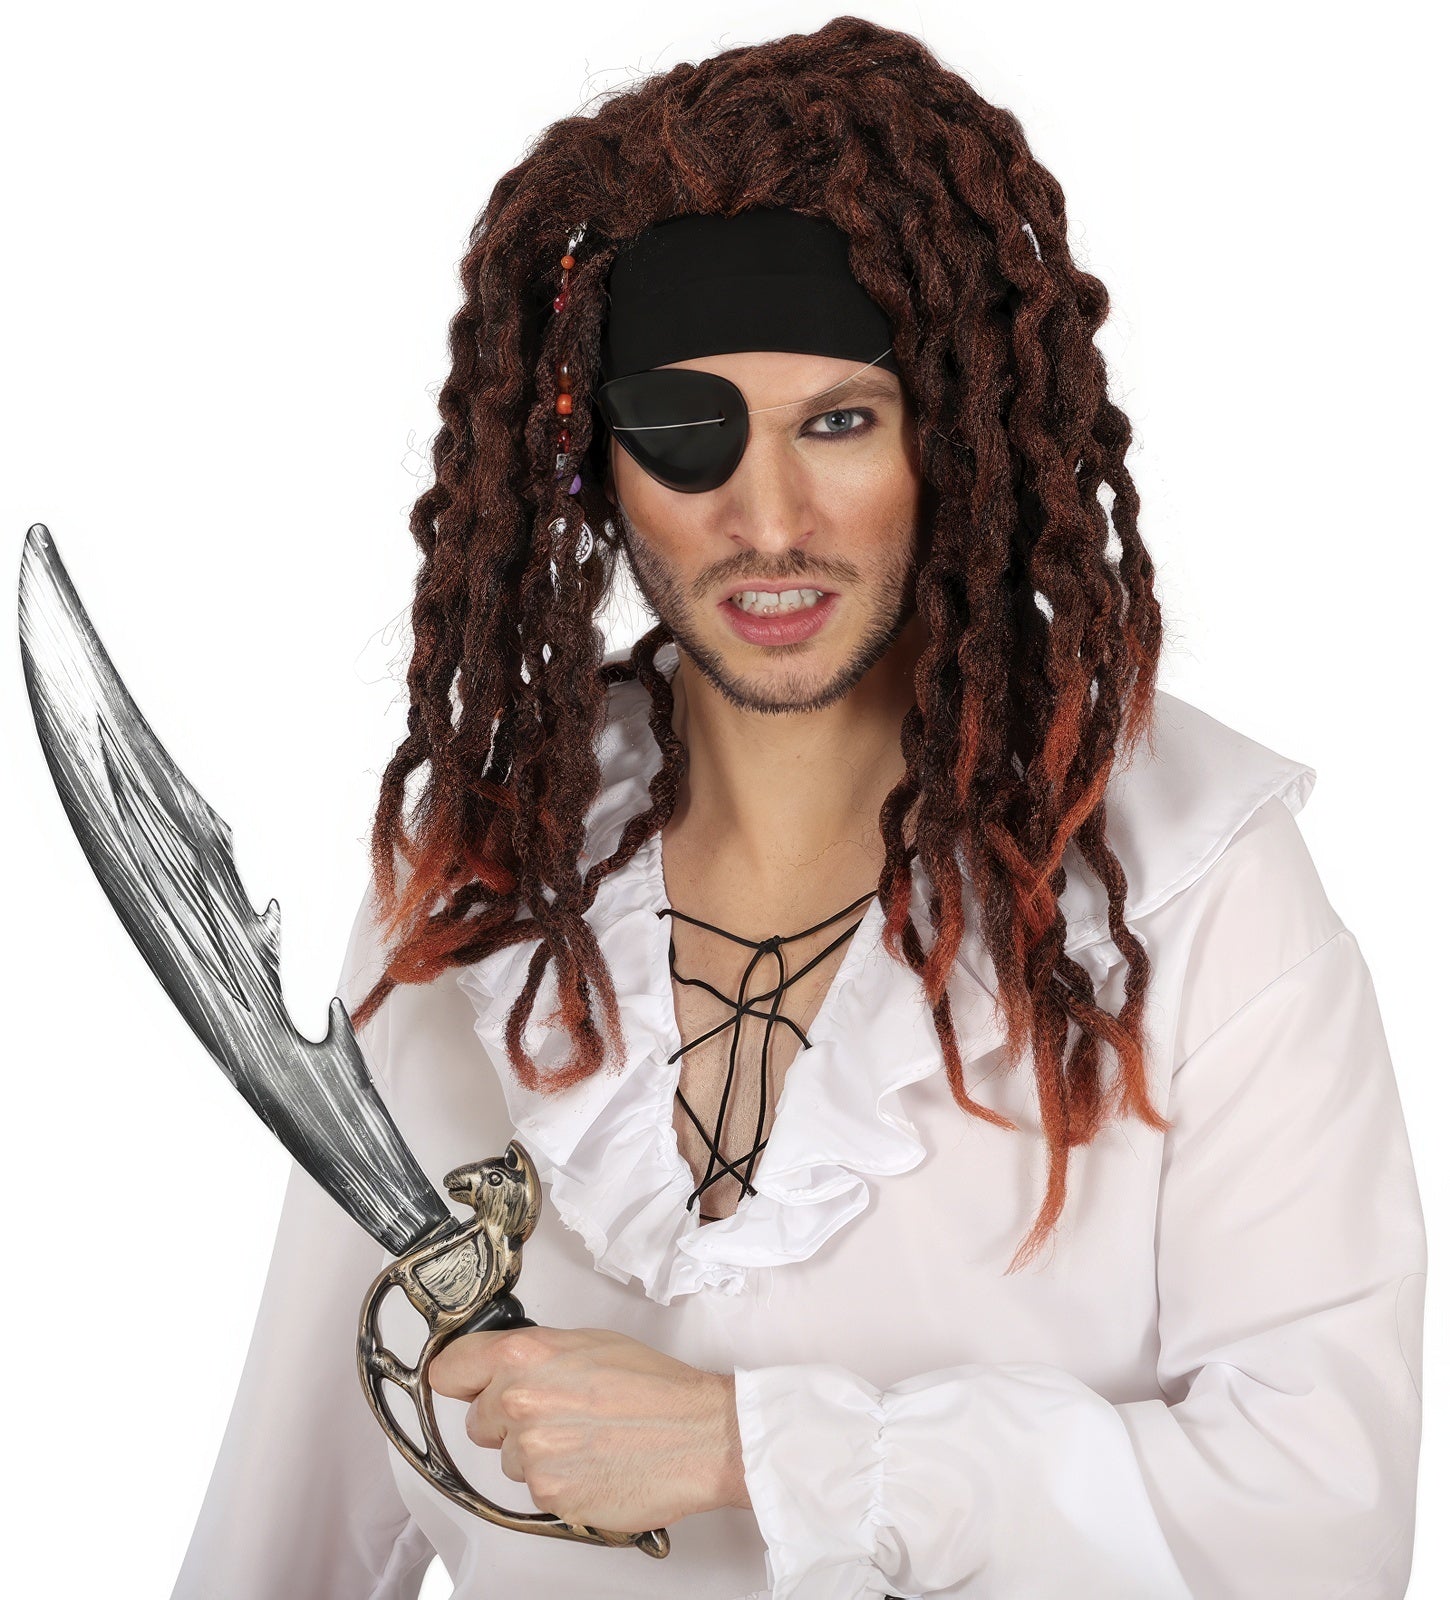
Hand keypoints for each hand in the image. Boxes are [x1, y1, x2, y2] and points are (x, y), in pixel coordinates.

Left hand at [426, 1324, 750, 1530]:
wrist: (698, 1433)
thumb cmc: (654, 1385)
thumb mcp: (588, 1341)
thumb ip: (534, 1354)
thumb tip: (500, 1366)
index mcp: (524, 1356)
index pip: (449, 1370)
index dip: (461, 1378)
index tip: (464, 1384)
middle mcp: (519, 1402)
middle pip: (477, 1420)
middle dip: (508, 1420)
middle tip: (558, 1412)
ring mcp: (531, 1452)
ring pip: (508, 1459)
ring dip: (537, 1453)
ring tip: (585, 1437)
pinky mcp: (548, 1494)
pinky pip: (535, 1489)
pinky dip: (559, 1481)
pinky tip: (593, 1462)